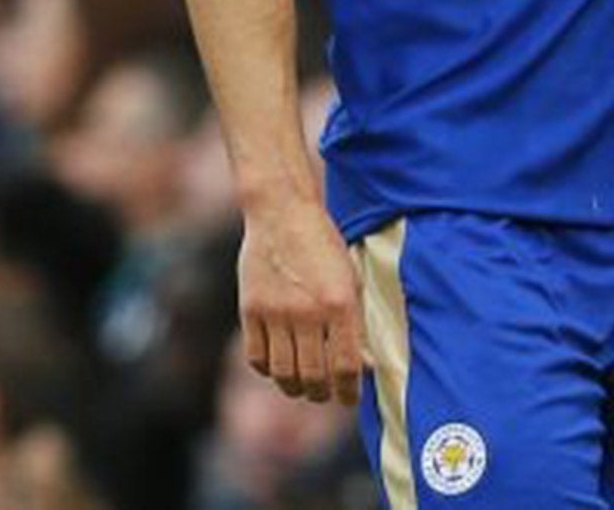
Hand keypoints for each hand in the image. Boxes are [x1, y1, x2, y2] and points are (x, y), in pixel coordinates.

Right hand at [238, 193, 364, 404]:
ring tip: (303, 387)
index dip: (349, 392)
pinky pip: (257, 358)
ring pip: (283, 374)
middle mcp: (308, 312)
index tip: (350, 400)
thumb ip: (356, 322)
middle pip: (313, 377)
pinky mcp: (250, 310)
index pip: (345, 367)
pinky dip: (268, 370)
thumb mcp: (351, 278)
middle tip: (325, 394)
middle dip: (322, 394)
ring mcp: (276, 312)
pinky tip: (278, 366)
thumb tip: (363, 367)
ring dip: (295, 388)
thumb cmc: (324, 246)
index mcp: (340, 303)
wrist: (282, 213)